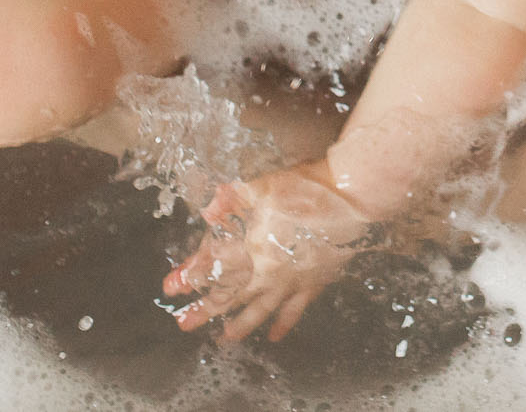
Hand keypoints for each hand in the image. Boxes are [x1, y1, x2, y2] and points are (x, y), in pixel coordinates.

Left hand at [161, 162, 375, 343]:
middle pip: (232, 294)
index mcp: (253, 246)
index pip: (214, 266)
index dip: (191, 275)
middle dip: (205, 309)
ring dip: (239, 325)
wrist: (354, 198)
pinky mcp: (314, 282)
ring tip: (223, 338)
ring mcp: (293, 280)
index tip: (172, 287)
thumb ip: (233, 199)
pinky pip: (295, 310)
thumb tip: (207, 212)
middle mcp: (269, 271)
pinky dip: (282, 323)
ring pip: (260, 309)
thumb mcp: (264, 186)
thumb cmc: (308, 187)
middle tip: (184, 324)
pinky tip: (273, 336)